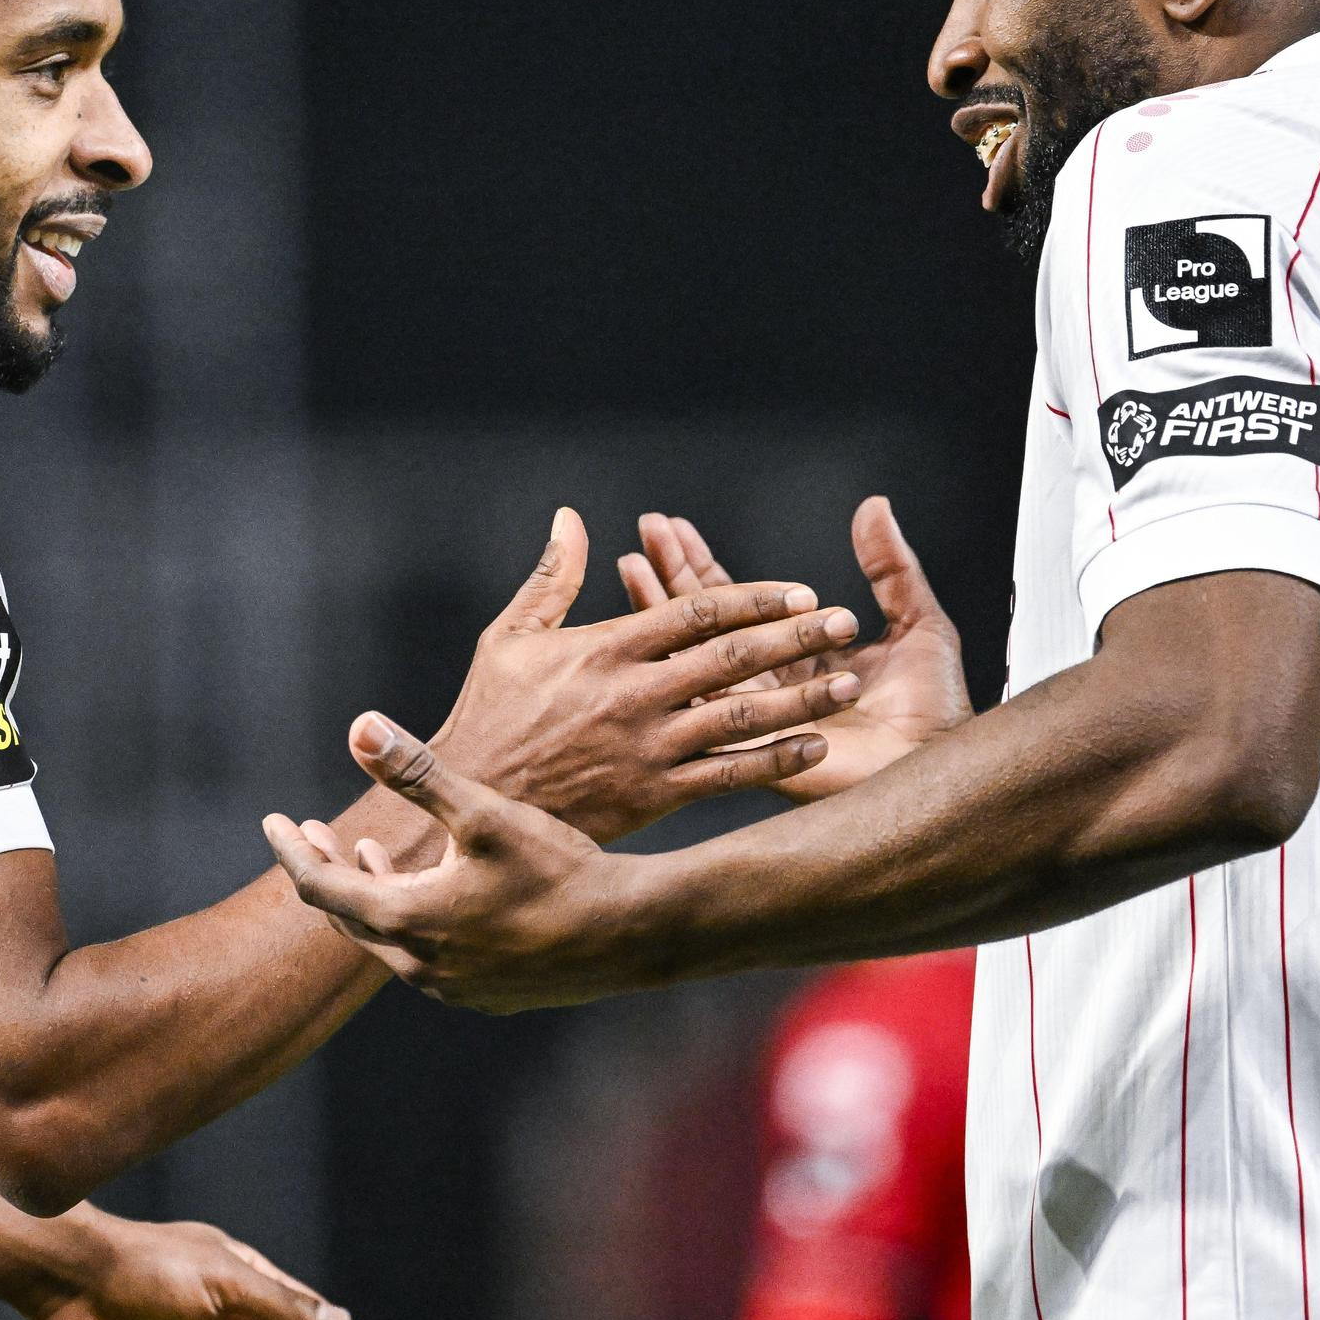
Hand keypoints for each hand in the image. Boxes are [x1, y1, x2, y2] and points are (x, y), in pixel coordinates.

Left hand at [266, 713, 650, 1012]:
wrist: (631, 934)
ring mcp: (455, 988)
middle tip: (311, 833)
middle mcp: (420, 966)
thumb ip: (417, 773)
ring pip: (392, 939)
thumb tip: (358, 726)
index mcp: (406, 921)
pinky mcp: (488, 994)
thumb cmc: (558, 869)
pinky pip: (432, 958)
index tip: (272, 820)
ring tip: (370, 854)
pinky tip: (436, 895)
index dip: (291, 849)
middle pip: (349, 917)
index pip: (320, 886)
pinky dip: (416, 920)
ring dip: (375, 892)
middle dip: (327, 869)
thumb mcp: (483, 812)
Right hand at [431, 508, 865, 841]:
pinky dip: (774, 761)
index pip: (697, 612)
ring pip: (741, 717)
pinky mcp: (653, 795)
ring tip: (848, 682)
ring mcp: (648, 747)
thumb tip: (571, 517)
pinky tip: (813, 745)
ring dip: (802, 699)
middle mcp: (635, 694)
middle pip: (733, 658)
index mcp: (604, 648)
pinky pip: (727, 776)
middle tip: (845, 623)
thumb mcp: (508, 638)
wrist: (471, 802)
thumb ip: (550, 578)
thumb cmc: (487, 715)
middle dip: (796, 639)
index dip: (756, 599)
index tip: (802, 592)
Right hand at [616, 497, 969, 800]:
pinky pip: (711, 715)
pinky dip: (686, 669)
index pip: (733, 604)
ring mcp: (750, 721)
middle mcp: (765, 687)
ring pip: (695, 660)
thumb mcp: (919, 623)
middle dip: (671, 571)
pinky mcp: (750, 755)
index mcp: (795, 658)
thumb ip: (891, 567)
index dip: (700, 563)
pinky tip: (661, 632)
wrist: (942, 769)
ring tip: (637, 563)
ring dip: (661, 609)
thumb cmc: (936, 708)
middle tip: (648, 529)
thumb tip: (873, 506)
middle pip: (702, 623)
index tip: (670, 529)